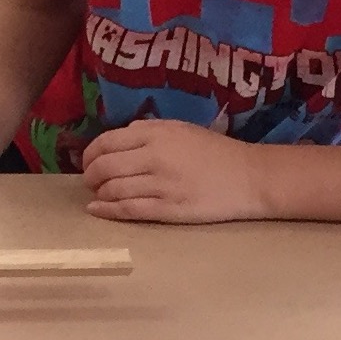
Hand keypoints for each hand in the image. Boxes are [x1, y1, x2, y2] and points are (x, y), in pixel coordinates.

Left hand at [79, 118, 265, 222]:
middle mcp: (154, 157)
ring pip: (113, 190)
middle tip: (91, 182)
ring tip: (100, 195)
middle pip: (104, 167)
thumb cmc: (216, 152)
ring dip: (99, 194)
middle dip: (90, 176)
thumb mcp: (181, 129)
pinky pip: (129, 210)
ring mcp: (162, 185)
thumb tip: (120, 136)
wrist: (252, 177)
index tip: (88, 163)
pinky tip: (98, 210)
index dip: (89, 155)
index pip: (105, 143)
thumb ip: (148, 129)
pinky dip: (107, 210)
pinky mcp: (170, 209)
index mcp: (155, 134)